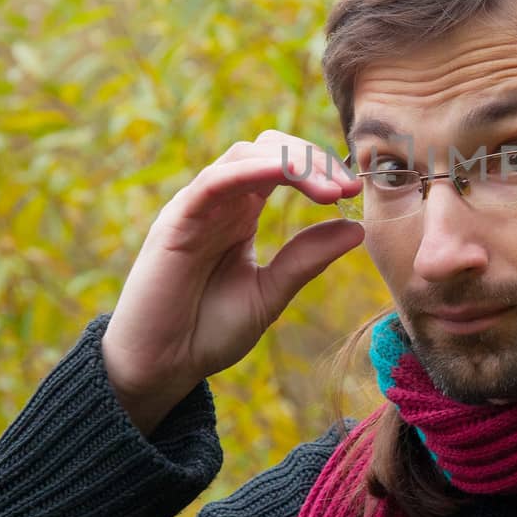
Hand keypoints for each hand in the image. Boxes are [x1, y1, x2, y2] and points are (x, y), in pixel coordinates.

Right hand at [101, 130, 363, 433]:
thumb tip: (356, 227)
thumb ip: (306, 259)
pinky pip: (214, 182)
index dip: (320, 170)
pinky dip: (251, 171)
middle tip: (347, 188)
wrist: (160, 367)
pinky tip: (283, 175)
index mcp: (242, 214)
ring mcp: (196, 208)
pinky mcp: (176, 221)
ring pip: (244, 155)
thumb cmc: (207, 331)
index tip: (354, 193)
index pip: (283, 167)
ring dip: (291, 163)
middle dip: (313, 159)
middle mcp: (220, 202)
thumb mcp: (270, 293)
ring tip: (329, 190)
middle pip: (268, 149)